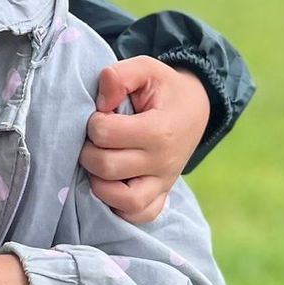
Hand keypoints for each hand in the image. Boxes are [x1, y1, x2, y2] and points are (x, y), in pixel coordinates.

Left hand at [81, 57, 211, 223]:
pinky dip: (118, 207)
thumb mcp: (146, 68)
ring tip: (98, 162)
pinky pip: (138, 216)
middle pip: (105, 167)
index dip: (92, 122)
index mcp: (158, 130)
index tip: (100, 115)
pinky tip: (110, 185)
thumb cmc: (163, 88)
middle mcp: (162, 162)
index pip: (105, 134)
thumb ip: (119, 76)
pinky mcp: (161, 196)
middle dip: (88, 150)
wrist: (195, 108)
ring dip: (98, 182)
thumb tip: (101, 102)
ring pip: (122, 201)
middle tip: (93, 139)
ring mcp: (163, 183)